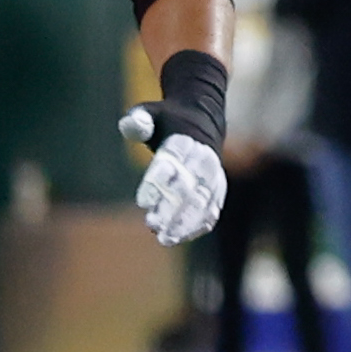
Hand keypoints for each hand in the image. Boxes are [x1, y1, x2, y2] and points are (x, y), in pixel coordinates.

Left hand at [118, 109, 226, 245]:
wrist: (203, 120)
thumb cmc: (168, 120)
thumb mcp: (151, 112)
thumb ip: (139, 120)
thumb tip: (132, 126)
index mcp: (185, 140)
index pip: (171, 164)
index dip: (158, 183)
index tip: (142, 202)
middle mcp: (203, 158)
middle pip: (188, 187)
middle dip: (171, 208)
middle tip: (152, 225)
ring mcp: (213, 174)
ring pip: (202, 201)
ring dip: (185, 221)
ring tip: (165, 238)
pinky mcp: (218, 186)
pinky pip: (212, 208)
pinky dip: (199, 224)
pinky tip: (181, 237)